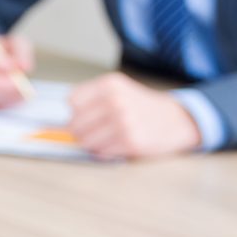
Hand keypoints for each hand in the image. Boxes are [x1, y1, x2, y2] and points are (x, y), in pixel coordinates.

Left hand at [65, 73, 201, 159]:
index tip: (86, 116)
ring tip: (108, 138)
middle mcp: (115, 101)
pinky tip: (117, 145)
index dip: (76, 113)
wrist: (175, 119)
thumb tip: (61, 122)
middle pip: (75, 124)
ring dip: (92, 144)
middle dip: (81, 132)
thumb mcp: (118, 90)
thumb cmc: (142, 106)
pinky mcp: (131, 142)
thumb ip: (91, 99)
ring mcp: (123, 122)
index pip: (72, 102)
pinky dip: (105, 152)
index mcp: (110, 84)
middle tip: (96, 131)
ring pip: (85, 141)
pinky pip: (101, 153)